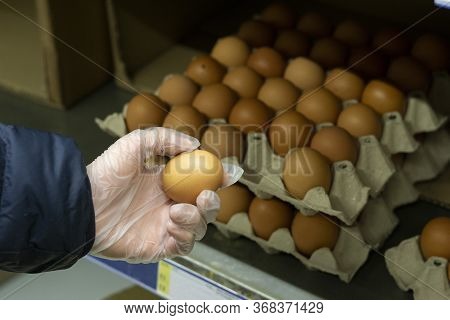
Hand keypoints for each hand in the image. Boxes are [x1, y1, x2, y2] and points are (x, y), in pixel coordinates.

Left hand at [87, 127, 238, 262]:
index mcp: (167, 183)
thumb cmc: (106, 174)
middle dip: (213, 203)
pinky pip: (184, 245)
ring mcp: (164, 226)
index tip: (228, 174)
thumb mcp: (136, 144)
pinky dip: (186, 235)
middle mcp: (168, 205)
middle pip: (205, 208)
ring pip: (199, 228)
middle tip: (206, 195)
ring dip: (197, 219)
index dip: (216, 179)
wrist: (84, 205)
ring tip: (177, 211)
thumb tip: (195, 145)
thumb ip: (167, 139)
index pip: (199, 183)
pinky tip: (172, 223)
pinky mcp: (158, 246)